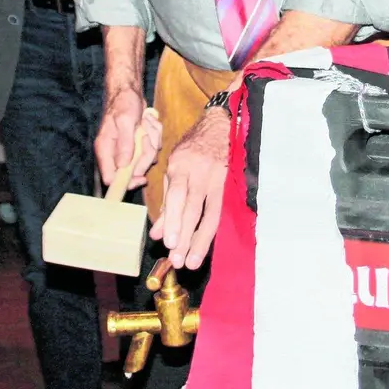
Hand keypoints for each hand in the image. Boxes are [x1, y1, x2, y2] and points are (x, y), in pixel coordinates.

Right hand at [96, 87, 158, 191]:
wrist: (129, 91)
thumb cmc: (123, 103)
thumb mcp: (125, 121)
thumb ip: (125, 144)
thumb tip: (124, 166)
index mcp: (106, 150)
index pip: (110, 179)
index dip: (126, 182)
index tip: (141, 177)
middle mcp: (115, 154)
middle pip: (134, 172)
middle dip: (145, 156)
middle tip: (145, 136)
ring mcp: (128, 150)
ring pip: (146, 160)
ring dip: (152, 141)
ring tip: (146, 124)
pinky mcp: (138, 146)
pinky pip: (153, 149)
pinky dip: (155, 136)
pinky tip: (148, 123)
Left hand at [149, 94, 232, 270]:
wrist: (220, 127)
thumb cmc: (192, 150)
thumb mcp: (173, 169)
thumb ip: (166, 202)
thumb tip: (157, 233)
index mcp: (181, 166)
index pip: (177, 196)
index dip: (174, 219)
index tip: (168, 242)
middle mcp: (200, 172)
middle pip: (193, 209)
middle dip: (185, 237)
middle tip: (178, 261)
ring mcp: (218, 178)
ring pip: (211, 213)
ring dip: (201, 240)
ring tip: (193, 261)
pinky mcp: (231, 184)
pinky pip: (223, 211)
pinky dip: (215, 230)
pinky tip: (210, 246)